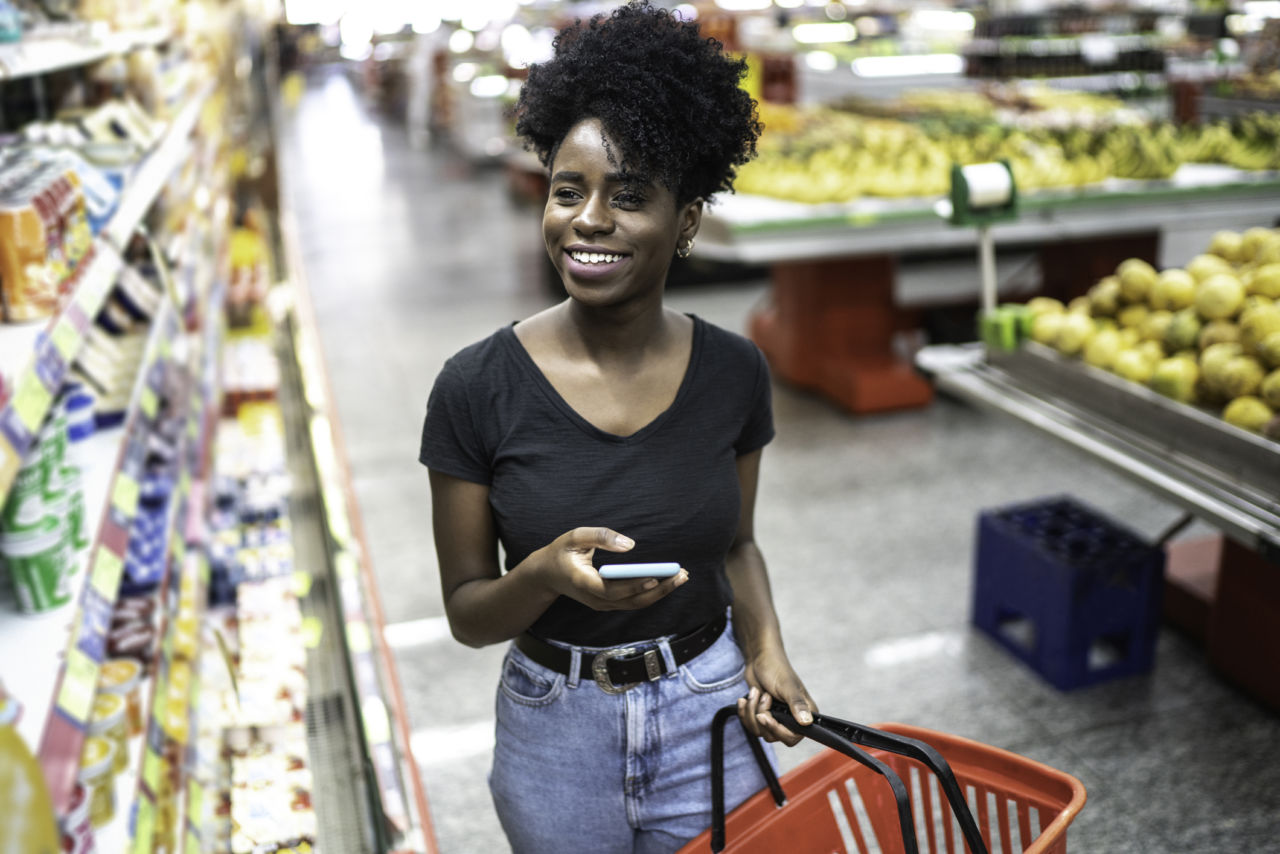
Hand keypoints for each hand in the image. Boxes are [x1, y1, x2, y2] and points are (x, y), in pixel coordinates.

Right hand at [535, 527, 687, 610]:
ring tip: (682, 577)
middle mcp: (594, 599)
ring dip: (660, 592)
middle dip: (659, 590)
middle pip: (630, 601)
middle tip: (681, 575)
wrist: (546, 575)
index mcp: (583, 582)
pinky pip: (633, 601)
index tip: (654, 578)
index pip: (611, 590)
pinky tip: (668, 580)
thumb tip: (630, 544)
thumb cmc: (561, 552)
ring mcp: (602, 604)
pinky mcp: (609, 603)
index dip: (633, 586)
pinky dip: (652, 592)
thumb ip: (600, 536)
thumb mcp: (574, 537)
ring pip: (635, 603)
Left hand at [737, 648, 816, 746]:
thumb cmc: (776, 668)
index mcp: (803, 713)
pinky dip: (744, 712)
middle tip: (763, 696)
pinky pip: (749, 725)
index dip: (777, 730)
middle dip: (761, 717)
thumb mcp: (787, 686)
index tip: (765, 717)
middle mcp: (790, 719)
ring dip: (751, 711)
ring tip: (756, 692)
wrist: (759, 659)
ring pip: (759, 731)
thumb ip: (797, 704)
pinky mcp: (761, 716)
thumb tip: (807, 722)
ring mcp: (775, 718)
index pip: (792, 737)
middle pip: (772, 736)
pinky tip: (744, 698)